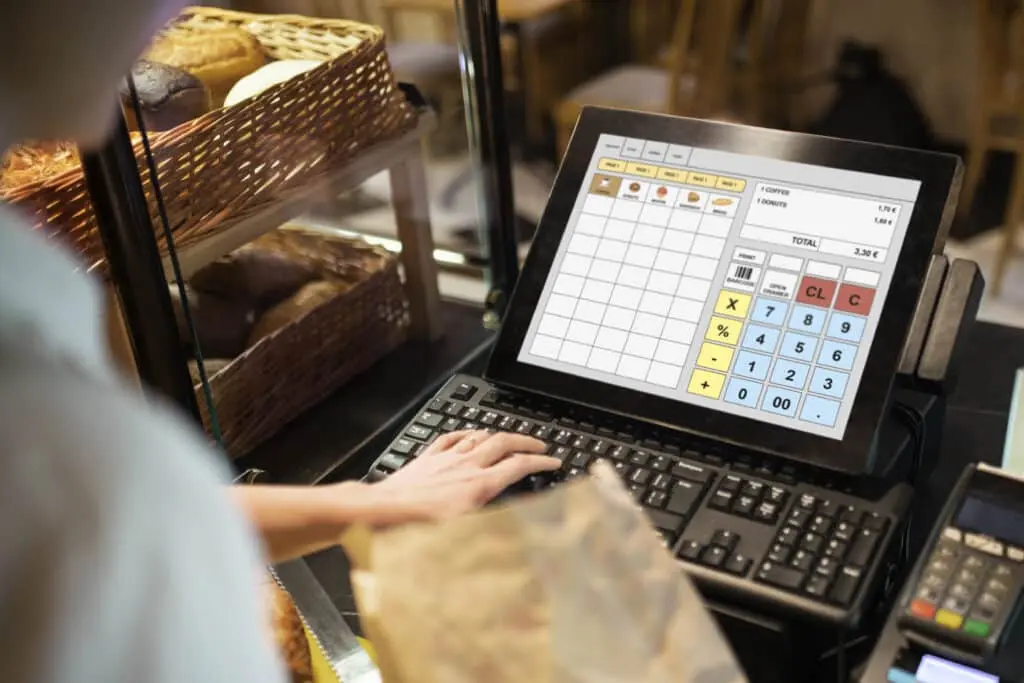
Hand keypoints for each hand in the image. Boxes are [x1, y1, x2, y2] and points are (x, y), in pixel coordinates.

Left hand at [354, 430, 559, 525]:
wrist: (385, 509)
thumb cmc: (419, 524)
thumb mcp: (464, 530)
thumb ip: (493, 522)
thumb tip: (519, 521)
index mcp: (479, 484)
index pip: (519, 466)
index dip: (541, 462)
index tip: (553, 461)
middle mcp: (466, 465)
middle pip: (504, 442)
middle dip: (526, 440)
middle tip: (539, 444)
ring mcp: (447, 457)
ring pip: (480, 435)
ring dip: (499, 435)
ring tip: (509, 438)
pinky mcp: (429, 456)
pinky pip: (452, 436)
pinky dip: (467, 432)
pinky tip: (470, 434)